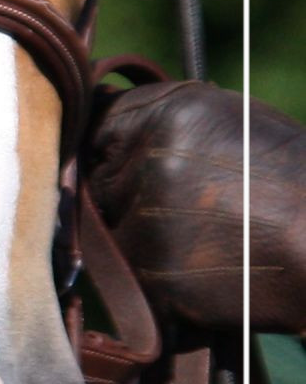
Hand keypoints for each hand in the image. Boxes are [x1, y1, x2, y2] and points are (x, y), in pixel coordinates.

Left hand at [83, 80, 304, 333]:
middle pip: (100, 182)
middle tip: (190, 208)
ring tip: (211, 239)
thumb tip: (101, 106)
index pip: (98, 127)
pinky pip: (134, 275)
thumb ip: (164, 117)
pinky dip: (162, 276)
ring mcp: (148, 219)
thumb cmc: (292, 181)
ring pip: (115, 232)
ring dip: (146, 238)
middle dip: (128, 195)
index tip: (130, 164)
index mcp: (170, 113)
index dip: (113, 150)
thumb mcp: (234, 121)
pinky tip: (210, 269)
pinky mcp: (154, 274)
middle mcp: (151, 162)